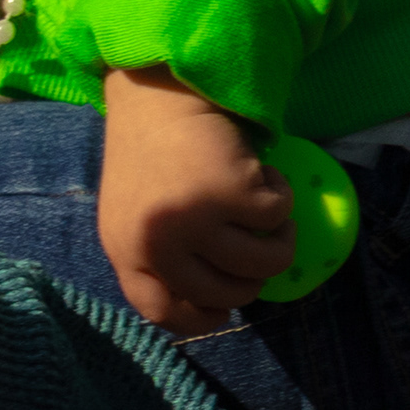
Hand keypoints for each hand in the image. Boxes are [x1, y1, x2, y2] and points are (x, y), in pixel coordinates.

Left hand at [98, 68, 294, 332]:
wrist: (159, 90)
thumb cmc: (153, 154)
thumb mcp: (139, 213)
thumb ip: (164, 255)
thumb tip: (220, 302)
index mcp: (126, 250)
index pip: (164, 312)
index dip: (202, 318)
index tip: (226, 309)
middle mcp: (156, 242)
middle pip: (227, 294)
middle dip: (254, 278)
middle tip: (258, 248)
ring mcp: (193, 219)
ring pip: (265, 262)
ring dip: (280, 240)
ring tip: (267, 213)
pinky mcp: (230, 191)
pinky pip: (279, 217)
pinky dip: (282, 196)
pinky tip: (261, 172)